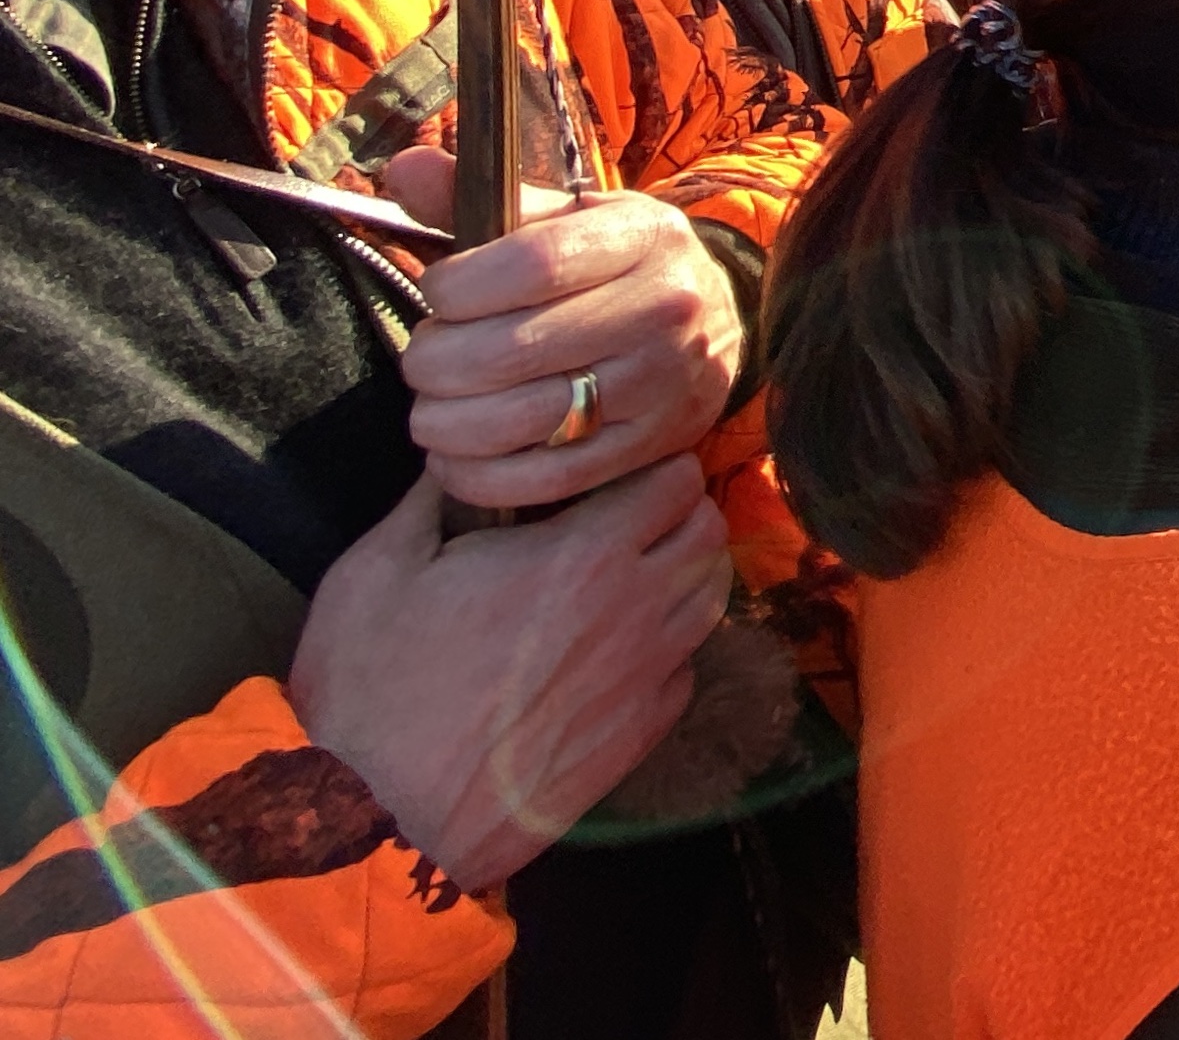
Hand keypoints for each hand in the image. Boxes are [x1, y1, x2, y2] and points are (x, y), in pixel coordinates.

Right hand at [289, 463, 730, 889]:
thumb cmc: (370, 688)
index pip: (677, 478)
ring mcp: (645, 679)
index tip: (610, 476)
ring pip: (711, 598)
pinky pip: (685, 668)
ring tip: (624, 579)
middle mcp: (635, 611)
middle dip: (678, 513)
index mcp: (584, 556)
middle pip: (710, 532)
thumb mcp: (378, 568)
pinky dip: (666, 649)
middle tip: (624, 520)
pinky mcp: (640, 737)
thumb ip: (436, 497)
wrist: (373, 819)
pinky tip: (613, 651)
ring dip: (681, 576)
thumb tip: (462, 457)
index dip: (649, 467)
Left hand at [380, 156, 745, 509]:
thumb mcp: (568, 217)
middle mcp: (667, 307)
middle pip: (512, 349)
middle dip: (436, 362)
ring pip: (523, 420)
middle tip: (423, 361)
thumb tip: (401, 169)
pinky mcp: (654, 448)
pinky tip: (455, 457)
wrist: (714, 323)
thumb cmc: (617, 265)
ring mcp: (665, 384)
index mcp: (645, 235)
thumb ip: (481, 197)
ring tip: (431, 411)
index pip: (530, 263)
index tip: (438, 294)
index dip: (458, 286)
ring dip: (447, 424)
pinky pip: (549, 479)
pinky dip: (481, 477)